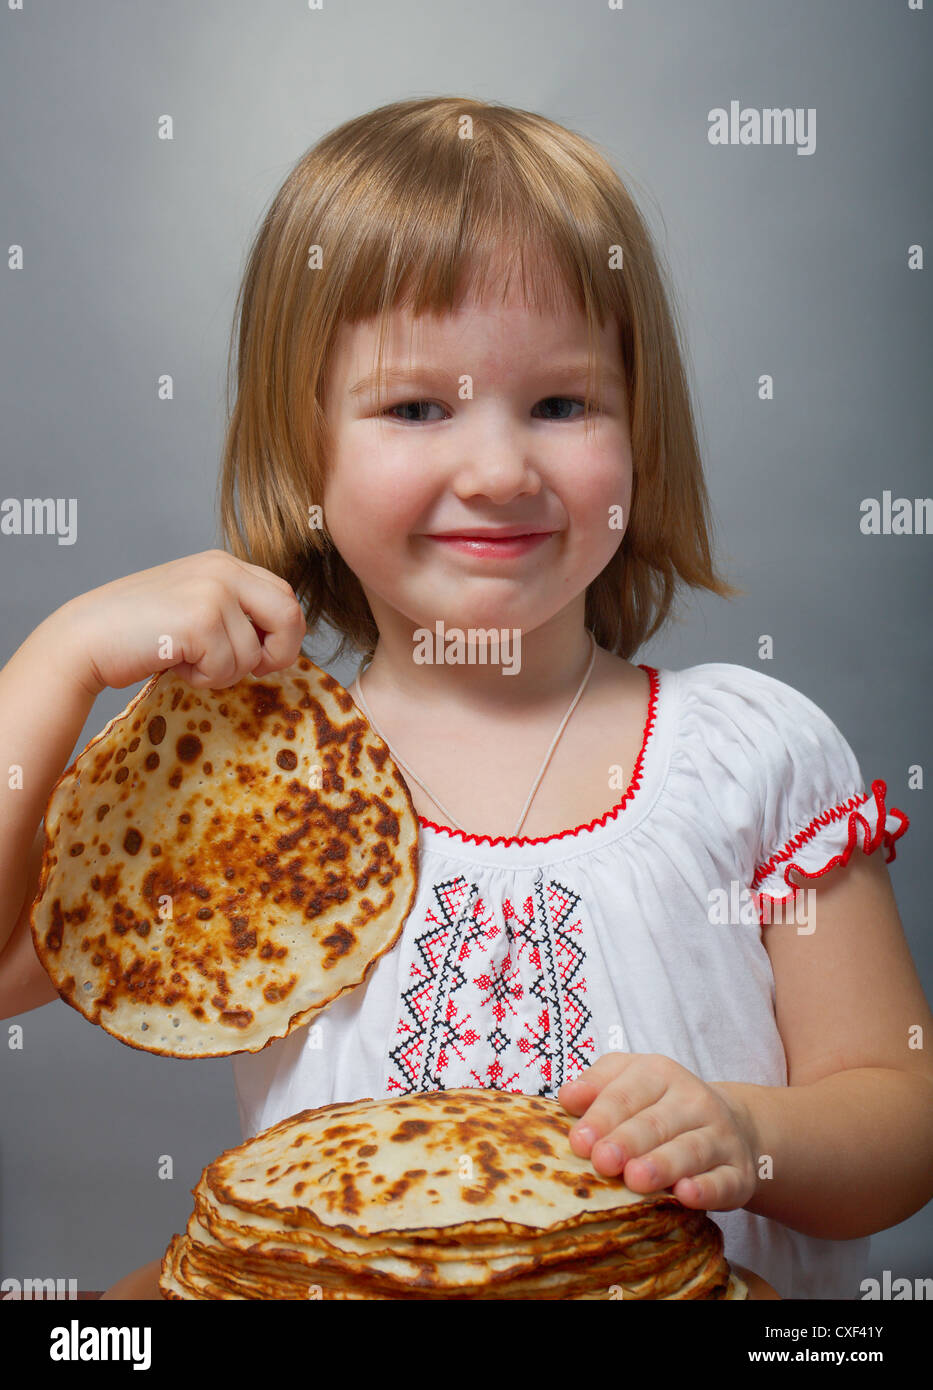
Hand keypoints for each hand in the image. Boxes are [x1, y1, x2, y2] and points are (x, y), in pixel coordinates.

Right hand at [53, 549, 307, 694]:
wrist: (87, 636)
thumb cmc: (140, 630)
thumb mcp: (196, 606)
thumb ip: (236, 612)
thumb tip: (284, 642)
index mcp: (225, 564)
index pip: (285, 596)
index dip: (282, 634)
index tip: (262, 656)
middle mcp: (224, 570)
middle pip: (289, 615)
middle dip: (279, 653)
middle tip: (253, 670)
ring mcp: (213, 592)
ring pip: (254, 655)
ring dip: (223, 672)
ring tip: (186, 658)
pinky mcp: (201, 620)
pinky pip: (227, 669)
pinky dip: (203, 678)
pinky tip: (174, 661)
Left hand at [558, 1052, 758, 1212]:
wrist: (726, 1124)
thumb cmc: (658, 1106)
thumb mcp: (626, 1081)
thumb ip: (596, 1085)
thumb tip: (567, 1097)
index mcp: (660, 1073)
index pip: (627, 1092)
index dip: (602, 1116)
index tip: (578, 1141)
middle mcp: (694, 1100)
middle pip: (656, 1122)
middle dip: (627, 1141)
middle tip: (601, 1161)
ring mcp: (720, 1136)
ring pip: (691, 1149)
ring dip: (663, 1164)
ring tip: (635, 1179)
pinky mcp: (739, 1172)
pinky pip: (725, 1181)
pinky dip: (707, 1189)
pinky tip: (686, 1194)